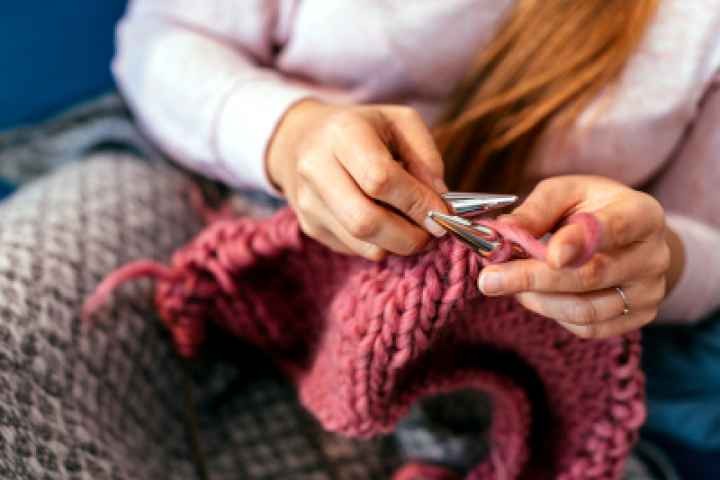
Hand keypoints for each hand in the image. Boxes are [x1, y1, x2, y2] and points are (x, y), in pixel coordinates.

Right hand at [267, 100, 447, 259]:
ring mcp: (309, 201)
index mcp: (343, 133)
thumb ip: (426, 157)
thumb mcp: (401, 123)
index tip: (441, 212)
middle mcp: (316, 168)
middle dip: (408, 236)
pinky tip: (389, 227)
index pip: (380, 179)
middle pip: (365, 221)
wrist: (303, 138)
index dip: (416, 202)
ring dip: (398, 245)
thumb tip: (439, 200)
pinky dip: (381, 245)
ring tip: (415, 231)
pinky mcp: (310, 225)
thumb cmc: (363, 129)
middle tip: (432, 233)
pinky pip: (354, 249)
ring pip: (362, 243)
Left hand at [477, 176, 679, 338]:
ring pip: (585, 310)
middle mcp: (653, 257)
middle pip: (591, 275)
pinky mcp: (636, 318)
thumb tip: (504, 230)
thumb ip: (537, 208)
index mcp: (642, 214)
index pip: (614, 229)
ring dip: (536, 299)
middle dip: (533, 278)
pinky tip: (532, 295)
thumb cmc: (593, 208)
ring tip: (505, 283)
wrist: (632, 238)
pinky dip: (551, 314)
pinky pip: (588, 328)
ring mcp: (648, 293)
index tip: (549, 254)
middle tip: (489, 279)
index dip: (580, 242)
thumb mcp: (567, 192)